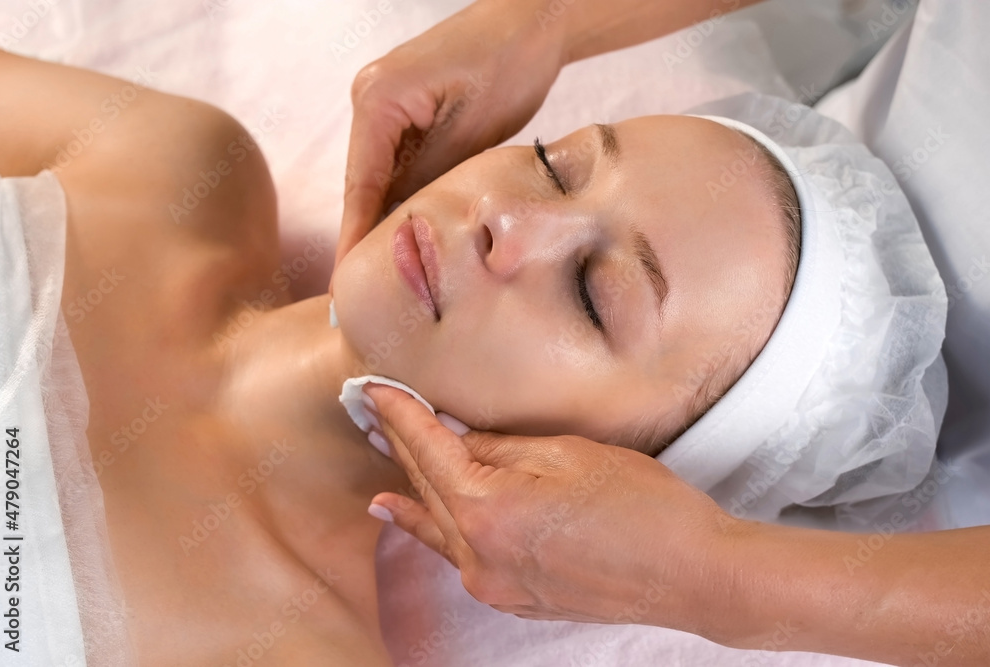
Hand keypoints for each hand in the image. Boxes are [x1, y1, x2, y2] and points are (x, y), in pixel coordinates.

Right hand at [332, 0, 562, 287]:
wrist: (532, 19)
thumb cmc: (508, 65)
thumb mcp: (471, 134)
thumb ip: (430, 182)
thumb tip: (402, 235)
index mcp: (377, 100)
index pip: (360, 186)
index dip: (354, 239)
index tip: (345, 285)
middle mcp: (369, 99)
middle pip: (363, 184)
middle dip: (367, 237)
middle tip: (365, 295)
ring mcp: (384, 102)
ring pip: (381, 177)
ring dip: (387, 221)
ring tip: (386, 276)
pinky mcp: (405, 108)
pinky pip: (398, 162)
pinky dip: (405, 196)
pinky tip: (410, 232)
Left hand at [363, 383, 737, 636]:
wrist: (690, 574)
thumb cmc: (642, 506)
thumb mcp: (567, 454)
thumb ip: (499, 448)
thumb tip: (457, 438)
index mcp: (489, 510)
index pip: (429, 449)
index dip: (400, 413)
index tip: (374, 387)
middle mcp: (478, 555)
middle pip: (426, 485)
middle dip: (397, 443)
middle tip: (368, 409)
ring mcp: (492, 583)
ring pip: (435, 522)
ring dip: (408, 482)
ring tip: (377, 448)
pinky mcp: (511, 597)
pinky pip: (455, 552)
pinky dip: (430, 525)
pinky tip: (405, 511)